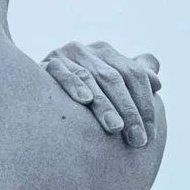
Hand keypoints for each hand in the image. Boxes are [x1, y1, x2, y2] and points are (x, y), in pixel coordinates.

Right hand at [41, 41, 161, 146]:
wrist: (33, 102)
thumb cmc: (78, 98)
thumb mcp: (107, 87)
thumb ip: (132, 80)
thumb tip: (156, 80)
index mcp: (105, 52)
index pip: (135, 74)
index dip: (145, 104)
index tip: (151, 134)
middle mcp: (85, 49)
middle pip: (115, 78)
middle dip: (129, 110)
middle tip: (137, 140)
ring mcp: (64, 54)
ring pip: (91, 78)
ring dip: (105, 104)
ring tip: (116, 128)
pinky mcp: (44, 63)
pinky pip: (61, 73)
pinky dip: (74, 84)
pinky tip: (84, 100)